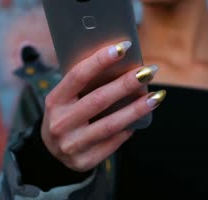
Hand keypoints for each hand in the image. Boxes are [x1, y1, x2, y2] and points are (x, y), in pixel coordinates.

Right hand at [41, 41, 165, 171]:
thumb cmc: (67, 113)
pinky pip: (113, 142)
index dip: (100, 60)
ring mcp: (71, 145)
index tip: (123, 47)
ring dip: (137, 108)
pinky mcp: (84, 161)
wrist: (51, 152)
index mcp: (54, 100)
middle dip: (127, 84)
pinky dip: (129, 128)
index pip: (78, 76)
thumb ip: (86, 84)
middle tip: (149, 70)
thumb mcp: (66, 98)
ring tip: (157, 96)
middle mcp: (60, 123)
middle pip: (99, 100)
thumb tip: (123, 62)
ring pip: (111, 124)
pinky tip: (142, 117)